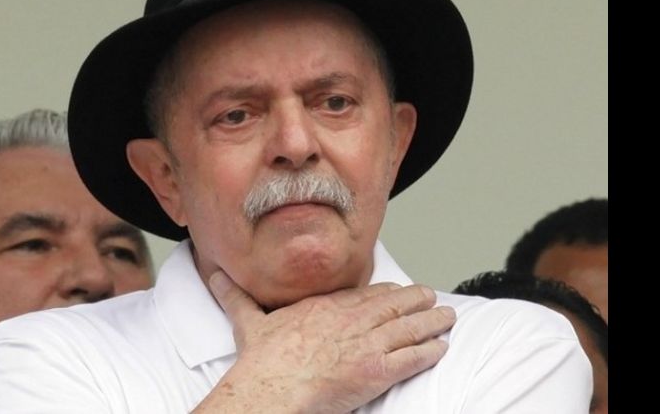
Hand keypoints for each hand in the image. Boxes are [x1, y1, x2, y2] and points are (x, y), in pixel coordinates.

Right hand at [193, 271, 455, 412]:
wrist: (274, 384)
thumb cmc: (263, 359)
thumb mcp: (248, 320)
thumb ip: (235, 296)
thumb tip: (213, 275)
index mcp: (326, 306)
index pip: (365, 293)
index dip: (386, 293)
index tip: (397, 291)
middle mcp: (351, 319)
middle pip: (393, 304)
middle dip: (416, 300)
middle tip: (430, 297)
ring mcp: (367, 343)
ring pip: (409, 327)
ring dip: (431, 322)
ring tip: (446, 317)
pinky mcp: (377, 370)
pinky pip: (412, 357)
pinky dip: (430, 351)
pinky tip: (441, 348)